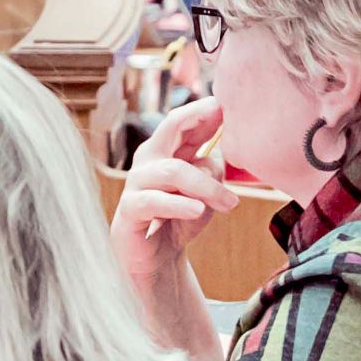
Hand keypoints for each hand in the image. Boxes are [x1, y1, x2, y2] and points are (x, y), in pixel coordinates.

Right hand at [111, 97, 235, 279]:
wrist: (157, 259)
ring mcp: (137, 182)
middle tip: (223, 115)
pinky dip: (179, 205)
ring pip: (173, 170)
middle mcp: (150, 159)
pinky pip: (154, 201)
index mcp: (168, 150)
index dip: (207, 109)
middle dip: (198, 118)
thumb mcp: (204, 193)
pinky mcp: (130, 208)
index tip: (230, 101)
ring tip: (229, 203)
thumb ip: (211, 171)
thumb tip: (216, 156)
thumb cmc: (180, 219)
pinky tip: (198, 210)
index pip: (185, 121)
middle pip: (170, 127)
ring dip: (206, 186)